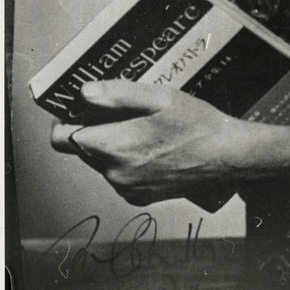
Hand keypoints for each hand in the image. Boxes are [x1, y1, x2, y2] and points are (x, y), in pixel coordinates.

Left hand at [50, 81, 263, 204]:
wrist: (227, 156)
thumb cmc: (197, 125)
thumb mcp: (160, 97)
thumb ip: (117, 94)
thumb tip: (84, 93)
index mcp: (112, 146)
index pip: (62, 138)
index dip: (66, 120)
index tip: (78, 108)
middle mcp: (113, 173)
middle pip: (82, 148)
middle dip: (95, 128)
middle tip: (123, 110)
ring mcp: (126, 188)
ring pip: (101, 161)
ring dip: (112, 143)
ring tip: (144, 126)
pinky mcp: (139, 196)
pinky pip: (119, 174)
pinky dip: (127, 160)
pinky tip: (152, 146)